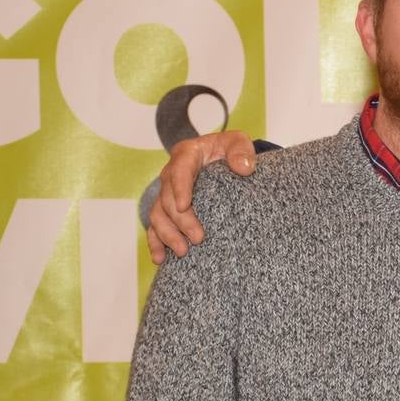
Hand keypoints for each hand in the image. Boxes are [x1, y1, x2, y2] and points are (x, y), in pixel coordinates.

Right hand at [147, 130, 256, 263]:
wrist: (223, 159)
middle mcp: (171, 174)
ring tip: (183, 252)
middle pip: (167, 198)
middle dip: (180, 220)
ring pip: (158, 215)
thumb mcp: (238, 142)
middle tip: (198, 238)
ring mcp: (168, 193)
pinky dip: (156, 243)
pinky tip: (161, 259)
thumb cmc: (229, 150)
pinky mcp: (168, 210)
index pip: (180, 170)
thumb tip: (244, 168)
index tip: (185, 205)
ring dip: (167, 234)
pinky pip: (156, 227)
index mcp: (186, 155)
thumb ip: (242, 151)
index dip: (180, 188)